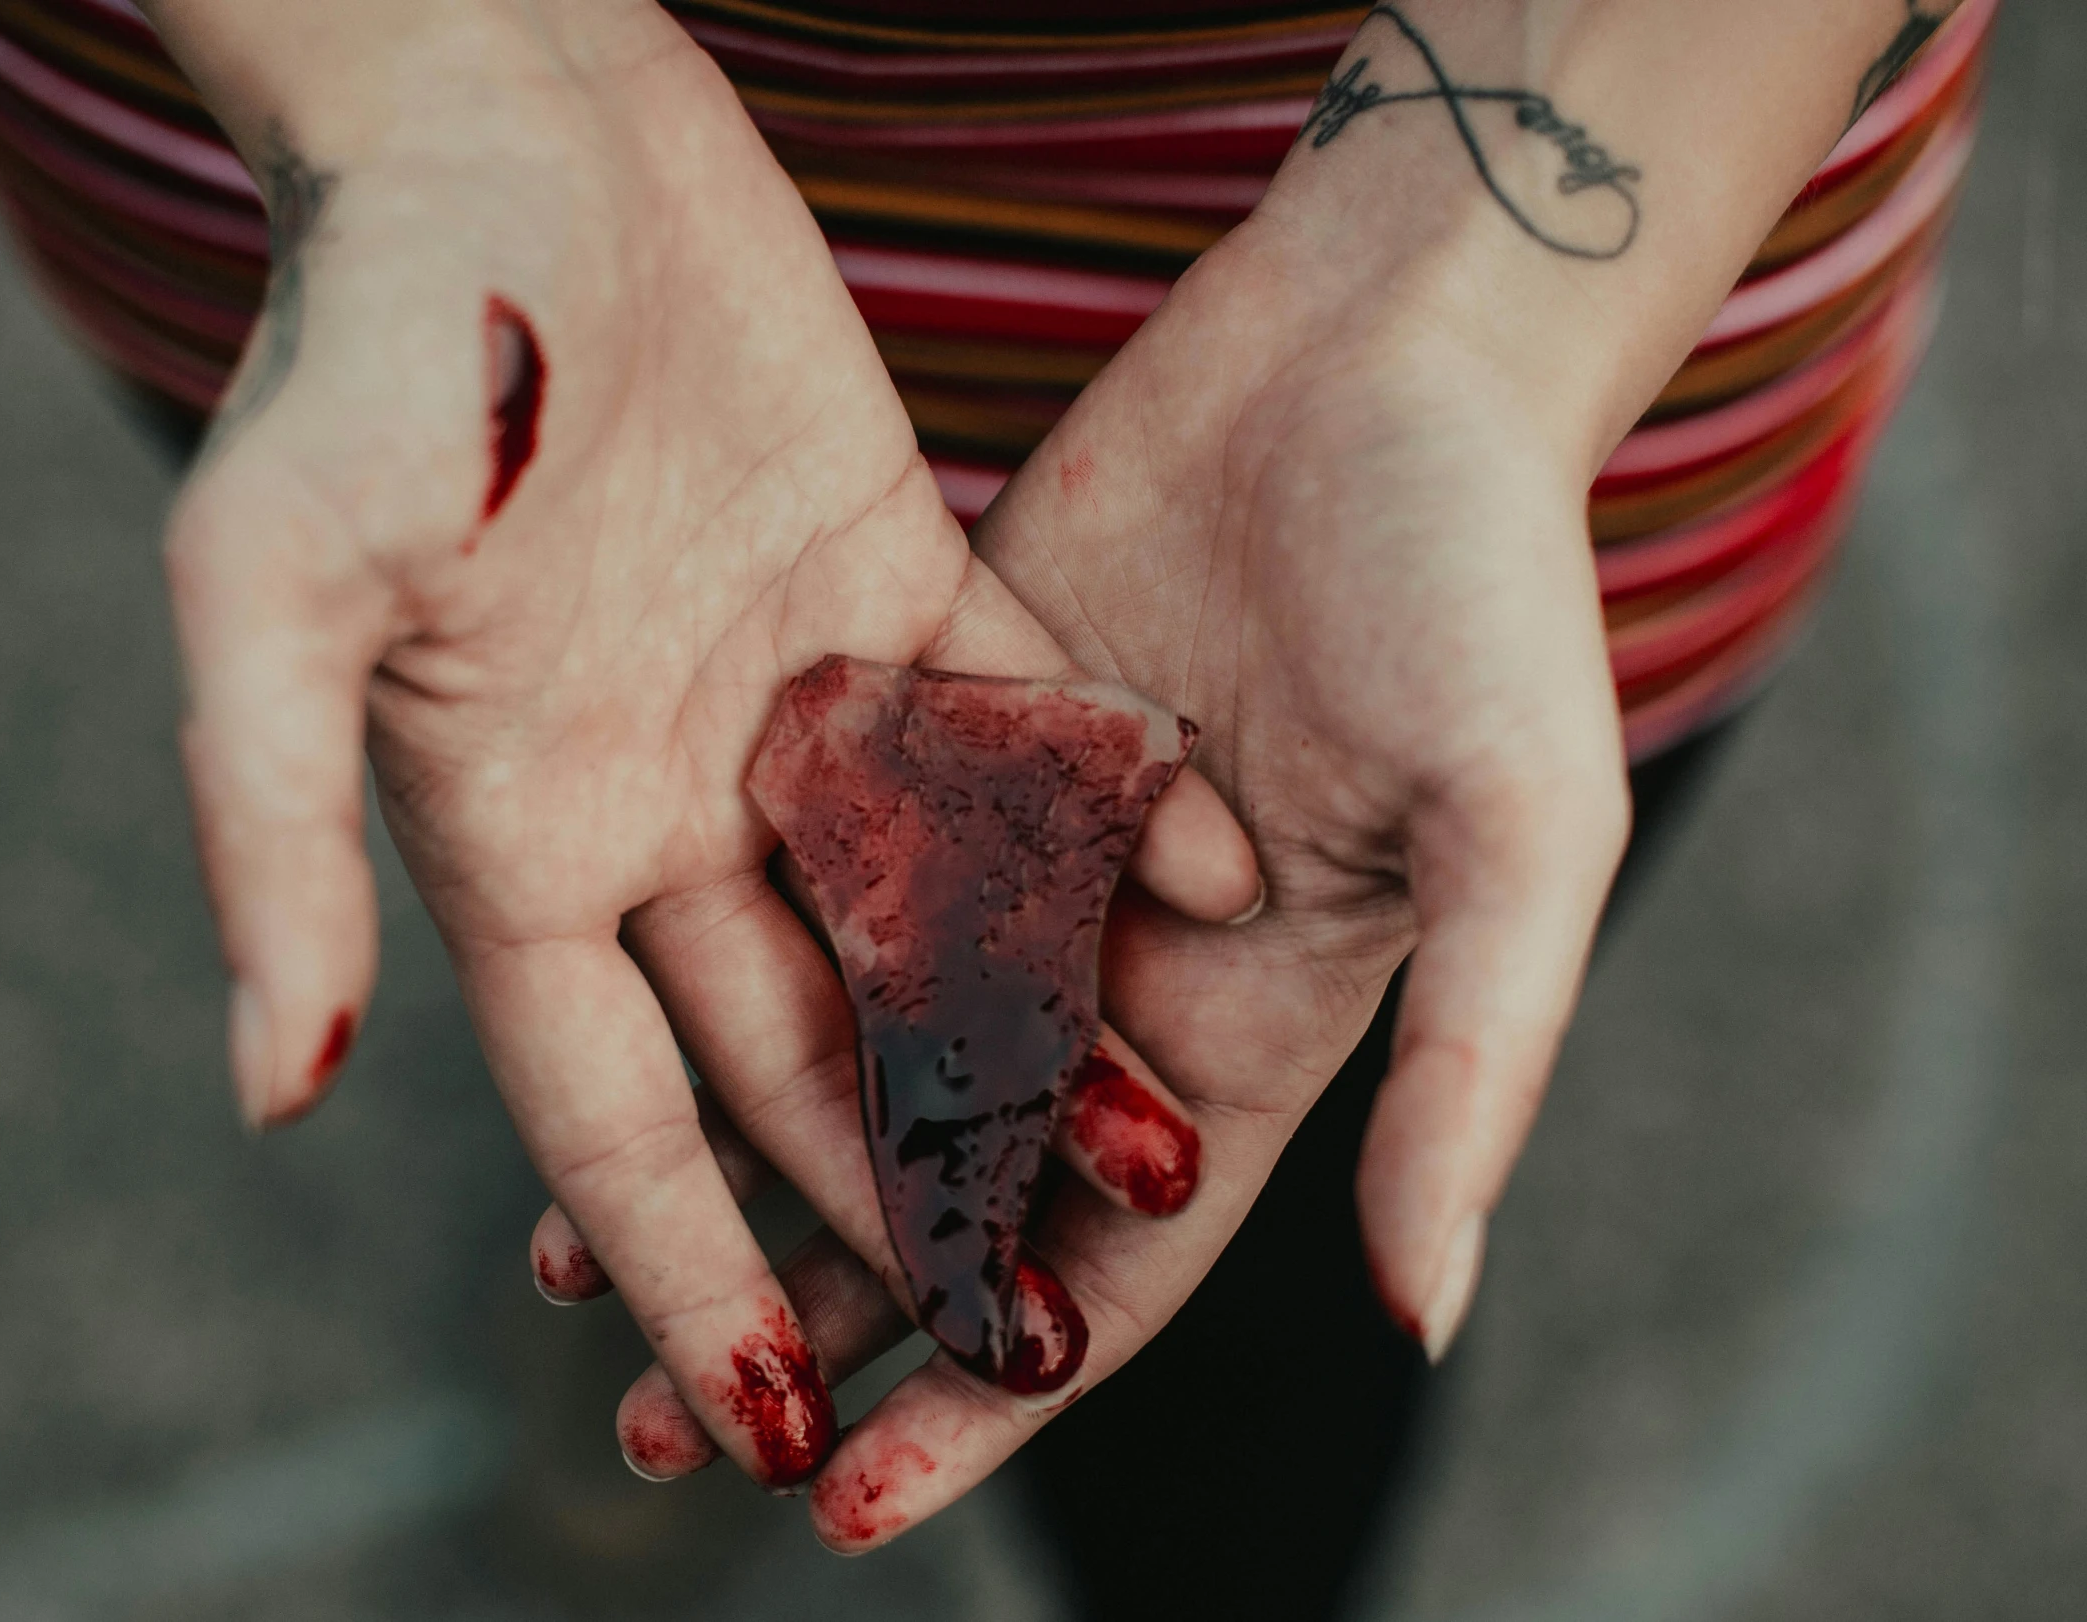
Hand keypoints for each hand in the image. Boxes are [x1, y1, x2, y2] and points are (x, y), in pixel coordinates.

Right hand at [162, 0, 1255, 1492]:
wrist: (504, 108)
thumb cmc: (372, 334)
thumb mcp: (280, 582)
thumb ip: (269, 826)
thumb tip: (269, 1086)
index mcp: (521, 837)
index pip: (610, 1114)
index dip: (686, 1271)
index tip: (776, 1420)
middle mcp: (664, 796)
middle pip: (797, 1045)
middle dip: (900, 1190)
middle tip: (1018, 1334)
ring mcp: (785, 691)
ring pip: (925, 909)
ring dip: (1027, 1030)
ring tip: (1146, 1164)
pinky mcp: (888, 575)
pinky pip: (1003, 722)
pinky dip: (1089, 804)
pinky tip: (1196, 891)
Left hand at [599, 216, 1627, 1540]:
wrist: (1386, 343)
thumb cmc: (1487, 584)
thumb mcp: (1513, 839)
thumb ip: (1469, 1071)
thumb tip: (1421, 1317)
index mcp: (1252, 1029)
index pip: (1100, 1264)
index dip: (984, 1396)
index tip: (846, 1507)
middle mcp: (1120, 964)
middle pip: (950, 1184)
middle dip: (820, 1313)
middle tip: (665, 1433)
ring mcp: (1020, 846)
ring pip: (849, 1042)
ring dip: (733, 1159)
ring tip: (573, 1275)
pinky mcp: (946, 722)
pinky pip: (813, 869)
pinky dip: (716, 953)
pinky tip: (605, 1014)